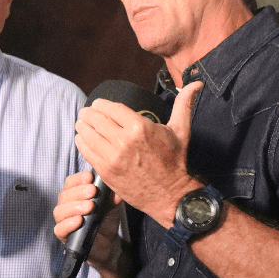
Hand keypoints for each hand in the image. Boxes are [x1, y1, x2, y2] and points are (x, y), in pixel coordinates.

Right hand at [53, 170, 122, 266]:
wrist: (108, 243)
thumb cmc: (105, 219)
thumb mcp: (111, 204)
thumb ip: (112, 194)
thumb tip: (117, 185)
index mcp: (74, 194)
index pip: (71, 182)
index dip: (79, 178)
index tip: (90, 177)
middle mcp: (65, 205)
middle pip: (65, 195)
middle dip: (79, 192)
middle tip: (93, 191)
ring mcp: (63, 221)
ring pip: (60, 211)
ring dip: (74, 207)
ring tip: (90, 206)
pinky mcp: (63, 236)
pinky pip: (60, 229)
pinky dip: (68, 224)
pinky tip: (79, 220)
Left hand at [74, 81, 203, 225]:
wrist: (170, 194)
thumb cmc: (175, 161)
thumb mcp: (181, 130)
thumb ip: (184, 104)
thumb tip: (197, 83)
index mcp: (140, 127)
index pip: (111, 108)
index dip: (101, 104)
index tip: (97, 104)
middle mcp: (124, 141)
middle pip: (96, 120)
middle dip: (88, 114)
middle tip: (85, 112)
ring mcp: (113, 157)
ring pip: (88, 135)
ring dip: (82, 126)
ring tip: (81, 123)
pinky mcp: (106, 172)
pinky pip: (87, 152)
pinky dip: (81, 143)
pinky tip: (82, 139)